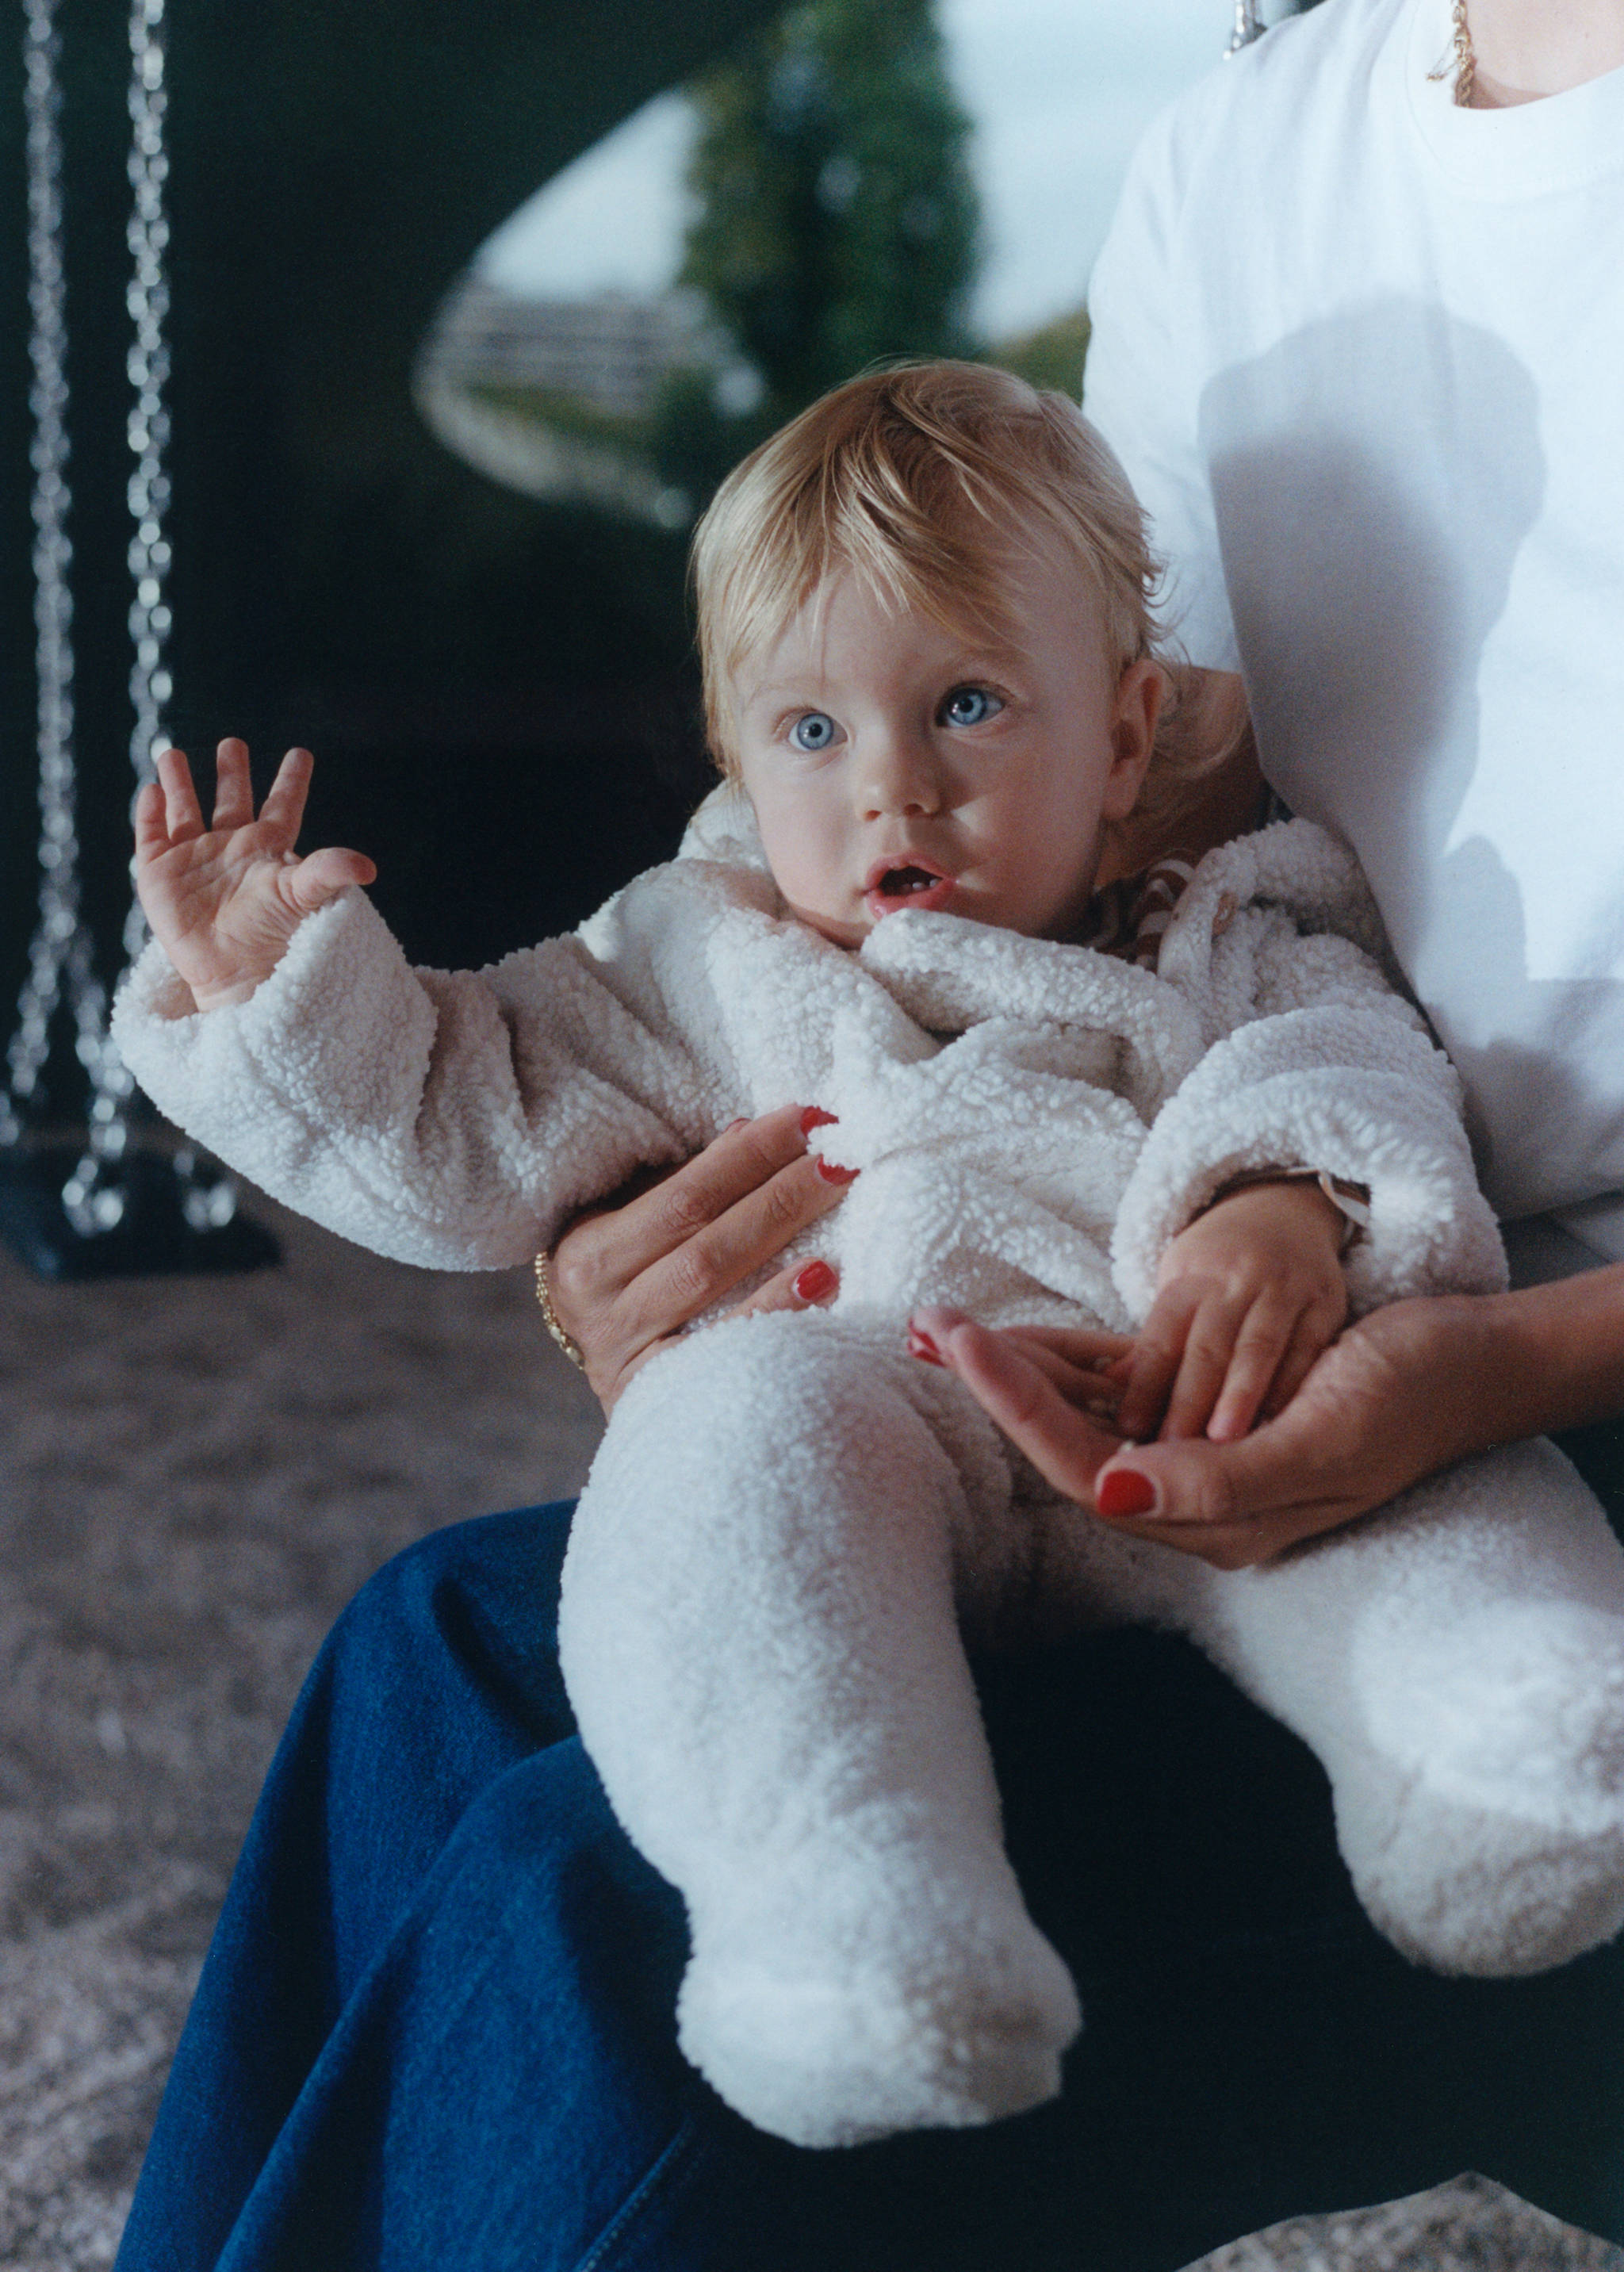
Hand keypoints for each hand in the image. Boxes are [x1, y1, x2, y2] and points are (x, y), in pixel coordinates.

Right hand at [134, 739, 375, 1008]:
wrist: (237, 973)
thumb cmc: (275, 937)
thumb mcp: (302, 896)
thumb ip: (329, 872)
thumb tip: (368, 866)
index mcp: (267, 849)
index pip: (282, 806)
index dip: (291, 781)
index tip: (301, 753)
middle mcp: (231, 850)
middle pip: (232, 802)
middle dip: (231, 773)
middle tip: (233, 743)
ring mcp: (194, 860)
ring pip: (185, 811)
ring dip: (178, 782)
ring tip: (171, 752)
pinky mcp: (160, 875)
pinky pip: (151, 837)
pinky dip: (149, 813)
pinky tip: (151, 790)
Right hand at [546, 1103, 849, 1413]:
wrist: (624, 1397)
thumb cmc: (635, 1296)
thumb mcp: (640, 1235)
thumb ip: (688, 1187)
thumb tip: (750, 1128)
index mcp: (586, 1252)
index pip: (684, 1192)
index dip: (750, 1152)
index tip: (812, 1117)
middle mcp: (600, 1305)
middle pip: (703, 1233)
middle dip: (780, 1185)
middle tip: (844, 1152)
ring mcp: (630, 1356)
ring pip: (711, 1280)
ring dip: (783, 1230)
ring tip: (838, 1194)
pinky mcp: (663, 1397)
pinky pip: (727, 1346)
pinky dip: (777, 1308)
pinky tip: (824, 1278)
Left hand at [913, 1292, 1505, 1569]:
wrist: (1473, 1367)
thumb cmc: (1409, 1395)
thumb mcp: (1323, 1442)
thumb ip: (1219, 1482)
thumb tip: (1111, 1491)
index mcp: (1219, 1521)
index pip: (1086, 1470)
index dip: (1014, 1408)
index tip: (961, 1344)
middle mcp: (1197, 1502)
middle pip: (1067, 1450)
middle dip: (994, 1389)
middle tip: (930, 1325)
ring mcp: (1203, 1463)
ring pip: (1085, 1424)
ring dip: (1019, 1378)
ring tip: (950, 1329)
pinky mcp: (1214, 1423)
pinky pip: (1120, 1402)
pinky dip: (1069, 1370)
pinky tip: (1025, 1342)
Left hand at [1116, 1180, 1348, 1444]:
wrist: (1283, 1210)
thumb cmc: (1219, 1264)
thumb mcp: (1179, 1285)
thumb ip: (1156, 1342)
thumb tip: (1111, 1387)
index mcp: (1190, 1278)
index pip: (1162, 1338)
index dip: (1146, 1385)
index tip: (1129, 1428)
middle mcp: (1236, 1280)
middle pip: (1209, 1347)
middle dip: (1190, 1402)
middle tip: (1173, 1451)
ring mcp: (1285, 1290)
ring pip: (1259, 1349)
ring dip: (1240, 1397)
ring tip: (1224, 1444)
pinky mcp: (1326, 1304)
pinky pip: (1308, 1351)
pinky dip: (1293, 1388)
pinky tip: (1280, 1426)